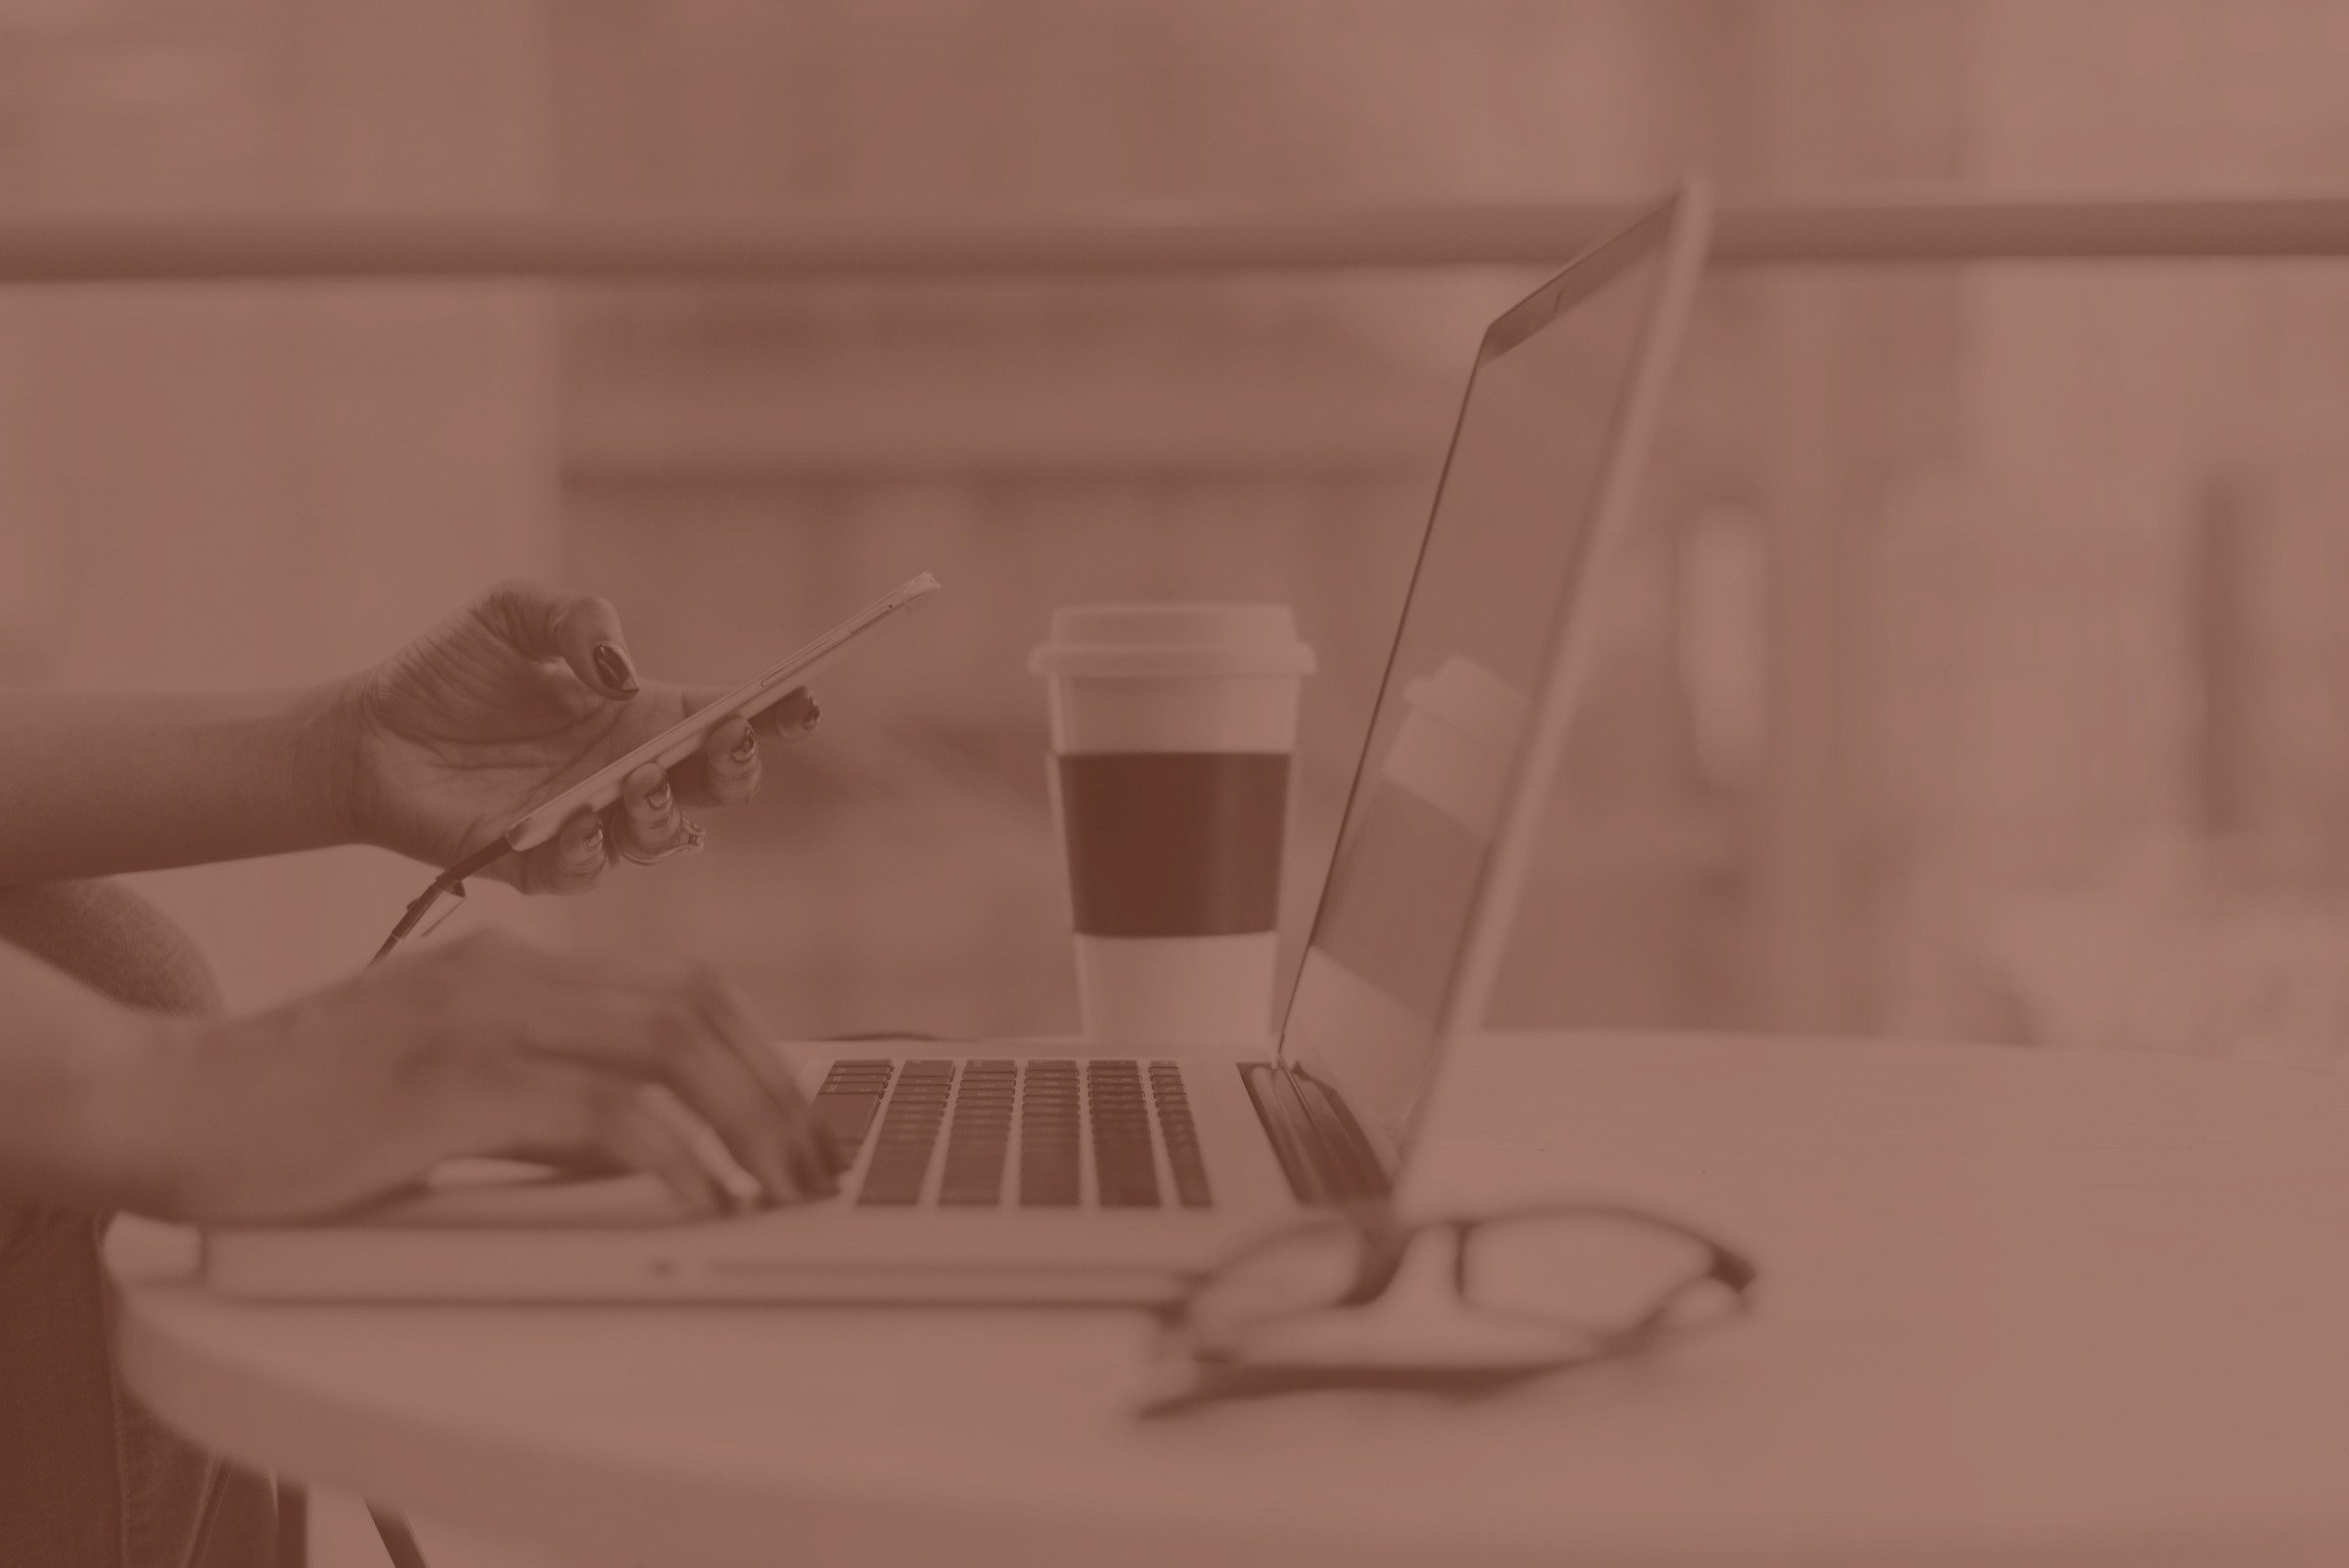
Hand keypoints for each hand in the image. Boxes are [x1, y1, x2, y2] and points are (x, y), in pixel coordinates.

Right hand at [114, 929, 845, 1223]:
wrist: (172, 1102)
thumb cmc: (303, 1108)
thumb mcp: (448, 1088)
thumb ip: (543, 1101)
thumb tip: (646, 1150)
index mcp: (514, 964)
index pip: (679, 986)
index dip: (758, 1051)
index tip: (801, 1118)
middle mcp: (510, 972)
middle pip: (694, 1007)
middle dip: (775, 1087)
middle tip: (817, 1162)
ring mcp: (482, 1017)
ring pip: (666, 1044)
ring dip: (746, 1119)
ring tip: (784, 1186)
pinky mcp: (452, 1081)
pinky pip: (600, 1111)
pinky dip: (673, 1155)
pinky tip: (703, 1199)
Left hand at [325, 580, 820, 891]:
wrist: (365, 734)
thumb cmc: (447, 672)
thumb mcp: (512, 612)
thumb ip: (577, 619)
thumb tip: (621, 672)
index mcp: (640, 716)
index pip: (722, 719)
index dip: (769, 714)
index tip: (796, 700)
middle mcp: (628, 774)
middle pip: (714, 788)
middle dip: (735, 768)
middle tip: (724, 739)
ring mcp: (589, 824)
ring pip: (663, 839)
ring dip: (665, 813)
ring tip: (640, 779)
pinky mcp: (536, 864)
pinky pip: (585, 872)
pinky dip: (591, 849)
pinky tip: (580, 817)